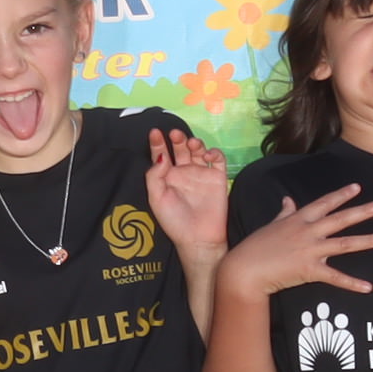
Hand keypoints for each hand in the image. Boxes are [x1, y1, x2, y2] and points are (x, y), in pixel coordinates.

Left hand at [143, 125, 231, 255]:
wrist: (198, 238)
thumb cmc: (174, 221)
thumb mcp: (156, 199)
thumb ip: (154, 176)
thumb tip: (161, 156)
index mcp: (168, 177)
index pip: (162, 154)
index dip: (158, 143)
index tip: (155, 132)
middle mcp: (184, 172)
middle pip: (181, 148)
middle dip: (178, 138)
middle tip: (175, 133)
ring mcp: (201, 174)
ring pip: (199, 150)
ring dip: (195, 142)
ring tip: (191, 143)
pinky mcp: (217, 177)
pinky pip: (217, 159)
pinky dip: (213, 152)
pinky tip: (207, 155)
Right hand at [216, 184, 372, 302]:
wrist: (244, 269)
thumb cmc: (255, 247)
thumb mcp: (270, 225)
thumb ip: (284, 213)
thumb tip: (287, 200)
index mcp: (298, 219)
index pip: (324, 203)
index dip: (341, 195)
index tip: (358, 187)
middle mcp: (308, 231)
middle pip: (341, 219)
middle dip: (364, 211)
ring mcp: (310, 250)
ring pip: (345, 244)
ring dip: (368, 241)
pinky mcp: (310, 270)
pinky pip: (335, 277)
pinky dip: (353, 283)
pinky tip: (369, 287)